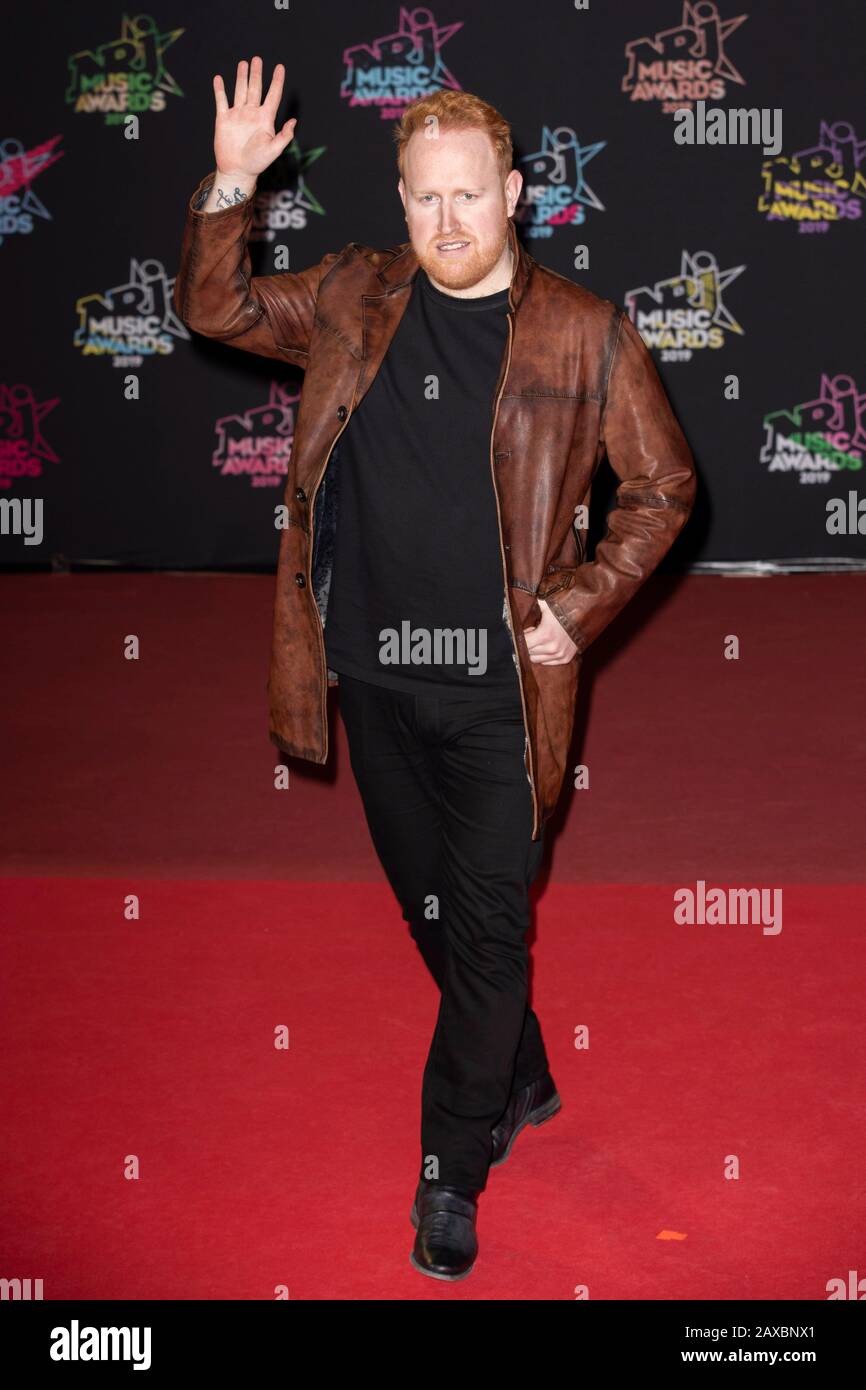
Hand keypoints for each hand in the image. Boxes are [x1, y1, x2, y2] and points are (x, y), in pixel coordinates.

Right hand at [213, 56, 296, 179]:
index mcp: (265, 119)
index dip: (277, 81)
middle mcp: (252, 114)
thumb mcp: (274, 150)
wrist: (237, 171)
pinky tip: (219, 79)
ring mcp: (237, 115)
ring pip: (240, 91)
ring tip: (243, 63)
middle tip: (257, 59)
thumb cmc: (257, 163)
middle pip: (255, 89)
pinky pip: (221, 101)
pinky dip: (220, 90)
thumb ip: (284, 136)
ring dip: (241, 77)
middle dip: (256, 74)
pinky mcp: (224, 120)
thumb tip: (294, 121)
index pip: (273, 96)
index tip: (280, 67)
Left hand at [522, 598, 577, 663]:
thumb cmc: (565, 608)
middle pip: (528, 652)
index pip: (523, 642)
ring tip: (540, 639)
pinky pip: (546, 662)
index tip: (525, 630)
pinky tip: (548, 644)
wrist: (587, 616)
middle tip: (533, 633)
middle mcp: (552, 647)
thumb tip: (523, 593)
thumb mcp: (548, 603)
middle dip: (527, 643)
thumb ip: (534, 602)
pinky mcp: (565, 658)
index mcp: (545, 634)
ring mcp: (559, 654)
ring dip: (535, 650)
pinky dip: (544, 655)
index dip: (521, 636)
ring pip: (535, 659)